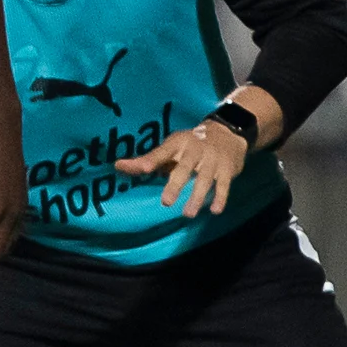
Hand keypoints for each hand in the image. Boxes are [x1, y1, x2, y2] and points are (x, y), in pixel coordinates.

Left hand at [115, 115, 250, 217]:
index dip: (152, 160)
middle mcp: (194, 151)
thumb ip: (147, 160)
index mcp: (177, 144)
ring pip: (205, 179)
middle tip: (166, 202)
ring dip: (197, 197)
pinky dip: (220, 197)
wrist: (228, 133)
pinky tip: (215, 210)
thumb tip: (118, 167)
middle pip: (184, 168)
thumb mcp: (170, 148)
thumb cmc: (190, 144)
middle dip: (176, 185)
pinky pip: (224, 185)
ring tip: (187, 214)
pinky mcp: (227, 170)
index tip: (142, 168)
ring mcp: (212, 160)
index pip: (162, 152)